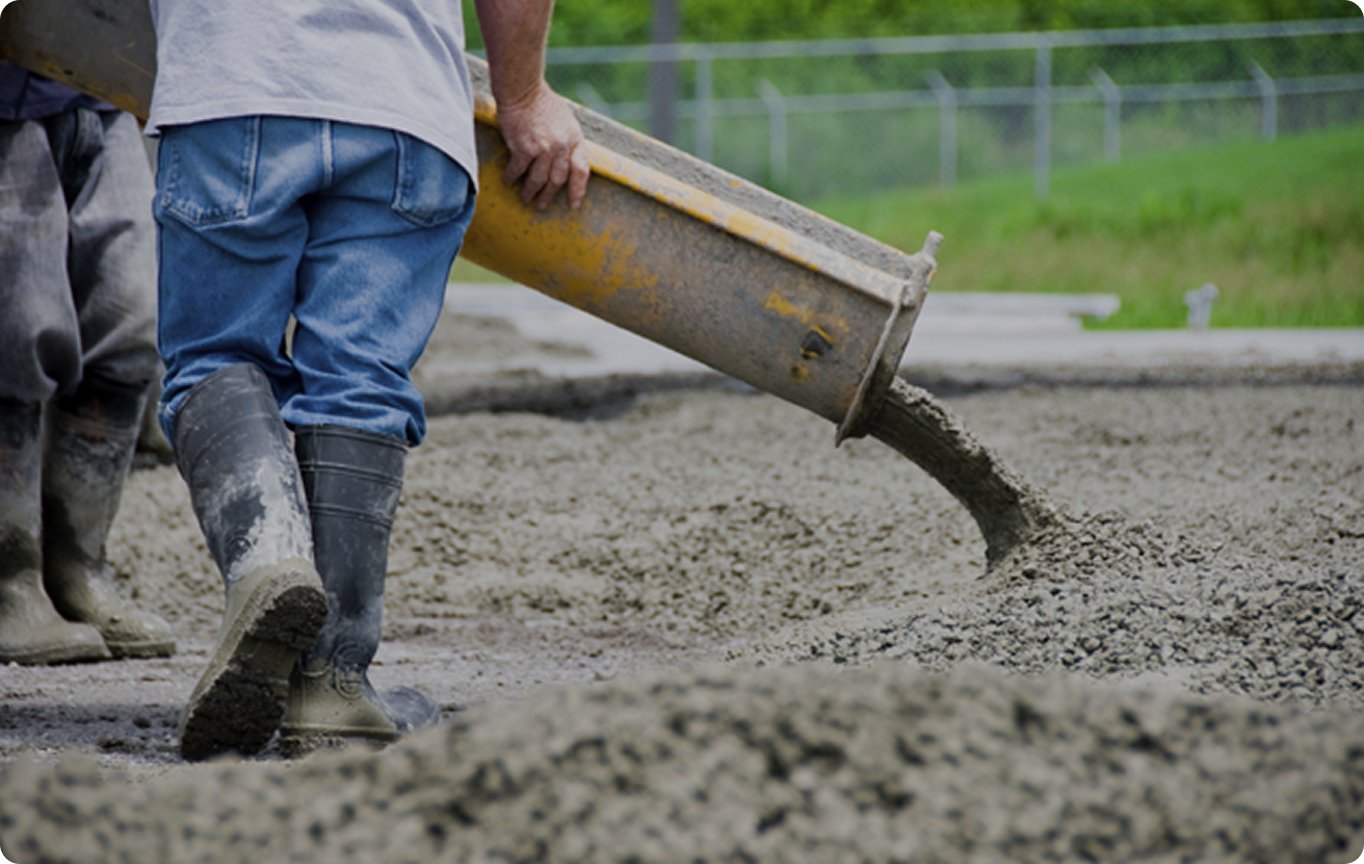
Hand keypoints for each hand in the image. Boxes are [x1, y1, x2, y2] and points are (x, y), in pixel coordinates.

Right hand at [496, 81, 588, 210]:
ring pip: (538, 180)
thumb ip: (568, 141)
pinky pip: (518, 170)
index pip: (581, 170)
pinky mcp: (524, 148)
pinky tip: (508, 181)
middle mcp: (562, 146)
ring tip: (526, 198)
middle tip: (542, 204)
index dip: (578, 190)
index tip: (574, 204)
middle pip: (558, 180)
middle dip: (549, 195)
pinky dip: (512, 177)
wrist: (522, 89)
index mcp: (574, 139)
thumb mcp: (566, 120)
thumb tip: (566, 163)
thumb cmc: (542, 103)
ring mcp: (544, 148)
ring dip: (531, 192)